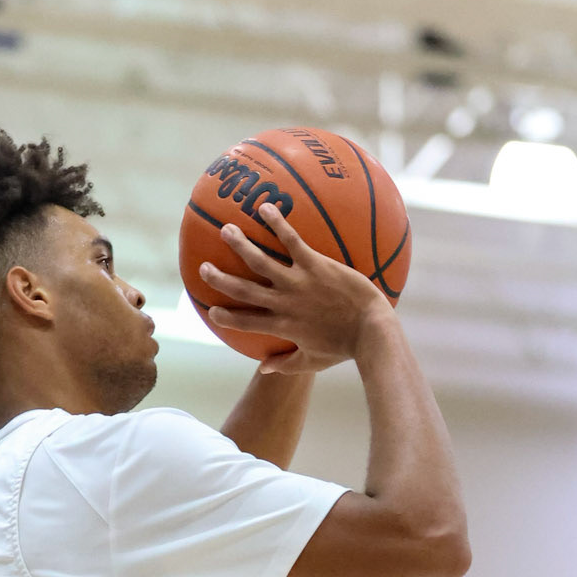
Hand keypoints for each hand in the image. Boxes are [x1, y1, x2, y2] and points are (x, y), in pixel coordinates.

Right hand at [200, 203, 393, 374]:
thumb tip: (263, 369)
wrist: (372, 330)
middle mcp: (284, 303)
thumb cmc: (346, 347)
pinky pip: (291, 240)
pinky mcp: (315, 264)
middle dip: (221, 279)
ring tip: (226, 230)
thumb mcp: (313, 362)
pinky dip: (277, 223)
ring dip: (241, 245)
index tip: (211, 310)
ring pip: (261, 262)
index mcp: (282, 327)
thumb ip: (286, 365)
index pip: (246, 323)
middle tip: (204, 269)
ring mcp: (298, 282)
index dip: (226, 317)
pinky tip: (265, 208)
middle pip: (245, 290)